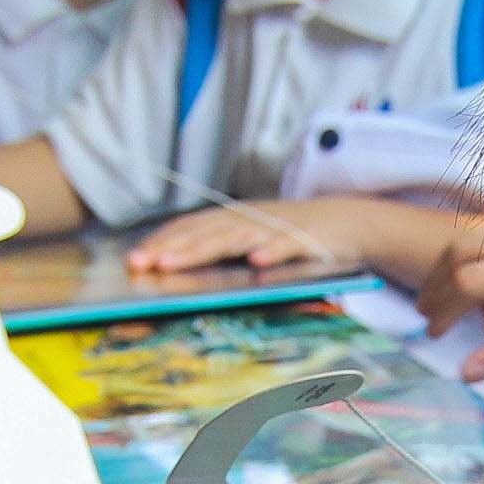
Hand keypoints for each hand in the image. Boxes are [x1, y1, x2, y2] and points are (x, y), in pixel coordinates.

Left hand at [125, 198, 380, 275]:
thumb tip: (181, 263)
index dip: (162, 240)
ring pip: (234, 239)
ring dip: (203, 250)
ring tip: (174, 264)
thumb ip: (223, 248)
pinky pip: (287, 246)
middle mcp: (249, 220)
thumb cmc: (295, 235)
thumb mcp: (254, 237)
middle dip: (169, 248)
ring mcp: (276, 229)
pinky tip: (257, 262)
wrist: (349, 223)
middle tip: (139, 264)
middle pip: (204, 233)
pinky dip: (272, 252)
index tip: (133, 259)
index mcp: (234, 219)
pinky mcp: (306, 240)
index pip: (190, 227)